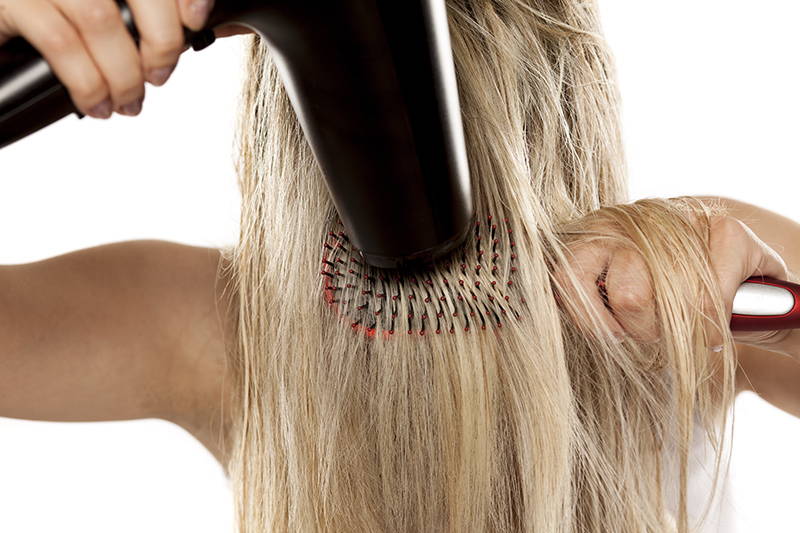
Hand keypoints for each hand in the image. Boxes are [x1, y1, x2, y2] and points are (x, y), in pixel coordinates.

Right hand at [0, 0, 250, 118]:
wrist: (0, 30)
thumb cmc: (50, 19)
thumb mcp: (100, 7)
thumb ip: (153, 11)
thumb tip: (209, 18)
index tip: (195, 21)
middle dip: (160, 40)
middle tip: (158, 76)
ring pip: (100, 19)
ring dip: (123, 73)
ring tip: (126, 102)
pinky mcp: (9, 0)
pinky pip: (62, 44)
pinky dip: (88, 83)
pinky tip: (95, 103)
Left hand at [558, 213, 790, 350]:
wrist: (725, 257)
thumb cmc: (658, 286)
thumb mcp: (612, 291)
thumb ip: (588, 300)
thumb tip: (578, 324)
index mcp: (593, 235)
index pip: (570, 276)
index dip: (588, 317)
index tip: (612, 334)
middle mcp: (632, 221)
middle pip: (628, 297)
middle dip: (644, 329)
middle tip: (655, 329)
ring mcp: (680, 218)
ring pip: (673, 302)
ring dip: (680, 331)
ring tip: (682, 326)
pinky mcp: (727, 229)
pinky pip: (713, 300)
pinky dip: (713, 328)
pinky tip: (711, 329)